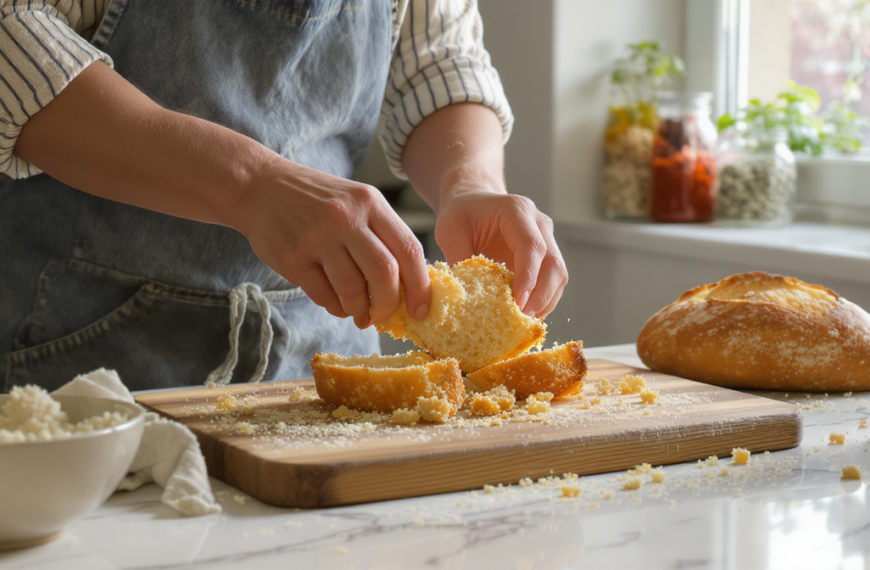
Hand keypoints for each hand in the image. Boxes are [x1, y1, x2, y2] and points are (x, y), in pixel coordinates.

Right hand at [236, 158, 430, 328]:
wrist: (260, 186)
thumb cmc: (318, 202)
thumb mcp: (356, 202)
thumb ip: (383, 237)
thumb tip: (409, 289)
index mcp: (371, 203)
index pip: (409, 249)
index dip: (421, 286)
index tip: (422, 310)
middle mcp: (346, 217)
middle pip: (385, 273)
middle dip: (389, 304)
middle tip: (385, 316)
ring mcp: (318, 237)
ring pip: (354, 289)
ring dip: (360, 310)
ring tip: (359, 313)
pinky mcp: (294, 257)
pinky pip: (324, 295)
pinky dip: (336, 308)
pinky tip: (337, 304)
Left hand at [435, 189, 567, 318]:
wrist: (473, 202)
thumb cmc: (461, 214)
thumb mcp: (451, 232)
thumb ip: (459, 261)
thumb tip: (465, 299)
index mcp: (517, 210)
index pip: (532, 245)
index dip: (528, 276)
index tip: (518, 302)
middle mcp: (539, 223)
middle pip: (553, 264)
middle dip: (540, 296)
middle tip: (521, 319)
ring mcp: (547, 239)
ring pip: (559, 275)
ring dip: (545, 302)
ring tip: (523, 322)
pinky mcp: (546, 257)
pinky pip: (553, 282)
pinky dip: (543, 301)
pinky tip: (526, 315)